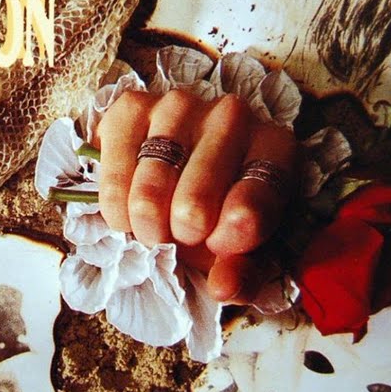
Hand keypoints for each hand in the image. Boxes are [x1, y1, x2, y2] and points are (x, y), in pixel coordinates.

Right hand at [95, 89, 298, 305]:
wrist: (180, 179)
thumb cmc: (221, 214)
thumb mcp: (243, 249)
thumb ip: (241, 273)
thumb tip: (221, 287)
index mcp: (275, 149)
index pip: (258, 195)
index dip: (235, 233)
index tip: (219, 246)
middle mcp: (232, 115)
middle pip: (196, 201)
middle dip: (183, 234)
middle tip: (181, 237)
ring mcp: (180, 104)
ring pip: (150, 187)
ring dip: (146, 224)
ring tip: (153, 229)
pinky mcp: (134, 105)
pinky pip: (115, 167)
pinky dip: (115, 202)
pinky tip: (127, 211)